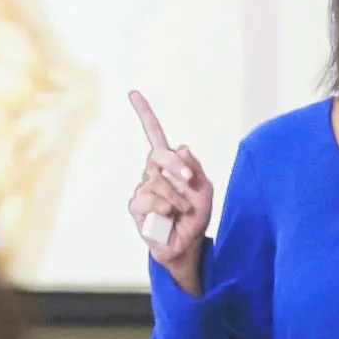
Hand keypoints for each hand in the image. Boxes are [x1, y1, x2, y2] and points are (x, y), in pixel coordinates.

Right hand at [126, 90, 212, 293]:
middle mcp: (153, 173)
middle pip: (160, 154)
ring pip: (158, 179)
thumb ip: (195, 168)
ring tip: (183, 210)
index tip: (133, 94)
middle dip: (177, 166)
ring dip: (177, 196)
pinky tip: (168, 215)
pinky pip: (148, 197)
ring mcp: (143, 189)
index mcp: (169, 165)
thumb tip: (182, 147)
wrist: (187, 245)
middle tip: (190, 182)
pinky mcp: (136, 206)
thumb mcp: (205, 190)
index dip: (145, 114)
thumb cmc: (195, 217)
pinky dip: (165, 206)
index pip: (155, 136)